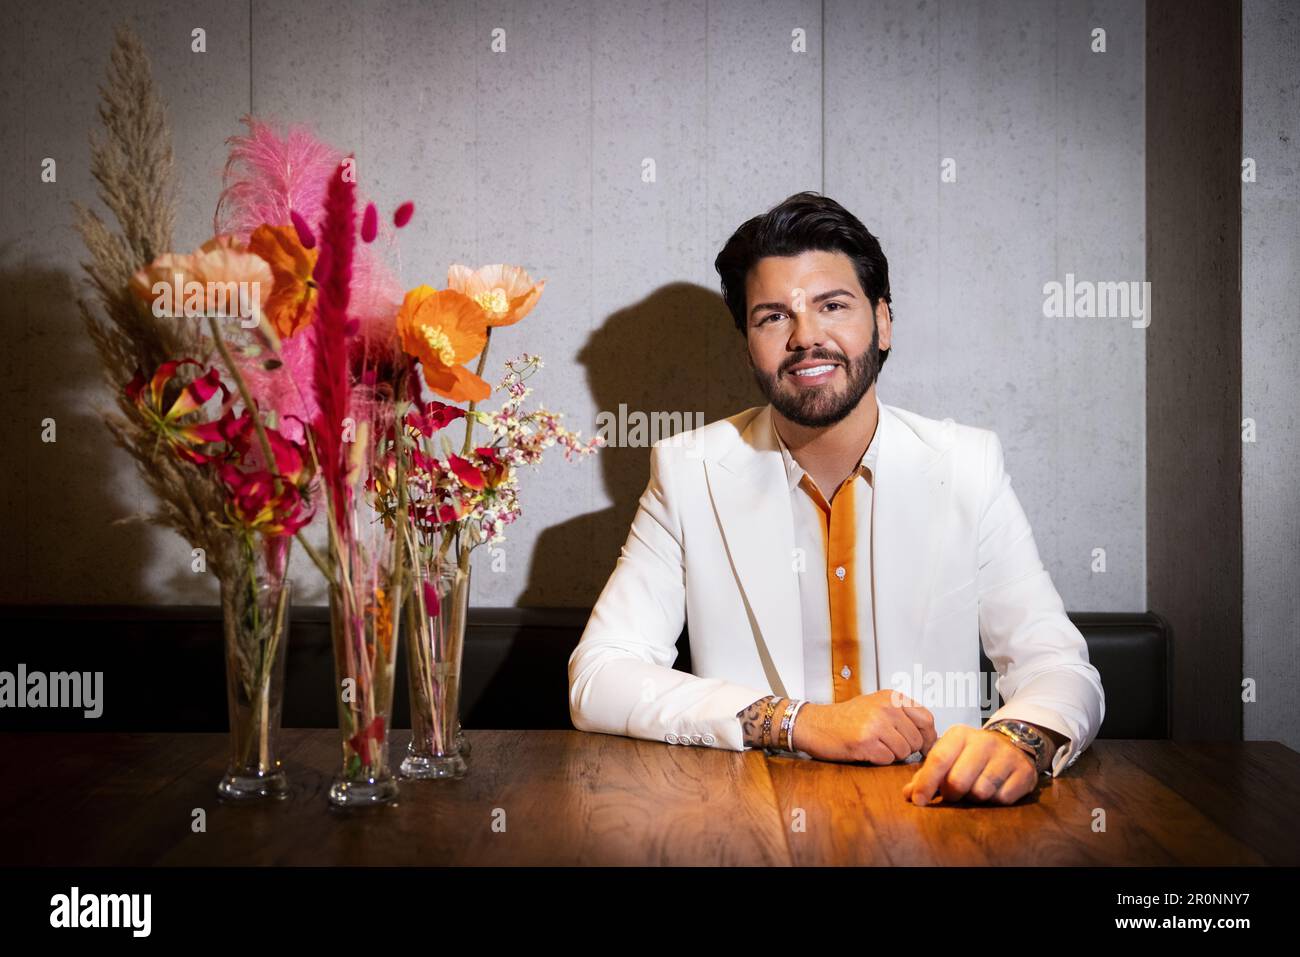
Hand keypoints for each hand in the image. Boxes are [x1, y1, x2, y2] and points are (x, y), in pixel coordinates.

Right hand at [794, 690, 936, 763]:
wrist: (815, 724)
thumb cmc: (846, 719)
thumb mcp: (877, 706)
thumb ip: (903, 716)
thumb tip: (931, 738)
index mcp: (891, 697)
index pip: (927, 719)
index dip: (928, 737)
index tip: (922, 746)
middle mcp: (885, 707)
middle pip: (916, 739)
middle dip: (906, 749)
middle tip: (888, 746)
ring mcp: (875, 723)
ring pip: (904, 752)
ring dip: (892, 755)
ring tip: (875, 746)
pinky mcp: (865, 741)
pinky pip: (888, 760)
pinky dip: (879, 760)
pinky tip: (866, 751)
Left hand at [902, 725, 1038, 806]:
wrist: (1013, 743)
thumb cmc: (972, 754)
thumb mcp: (949, 755)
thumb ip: (927, 774)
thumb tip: (908, 795)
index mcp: (960, 734)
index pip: (938, 760)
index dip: (926, 783)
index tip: (918, 801)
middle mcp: (984, 741)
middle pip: (958, 781)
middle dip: (952, 794)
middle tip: (953, 794)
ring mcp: (1006, 756)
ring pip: (981, 791)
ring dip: (974, 797)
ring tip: (975, 788)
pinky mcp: (1024, 772)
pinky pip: (1003, 798)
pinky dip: (995, 800)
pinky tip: (995, 789)